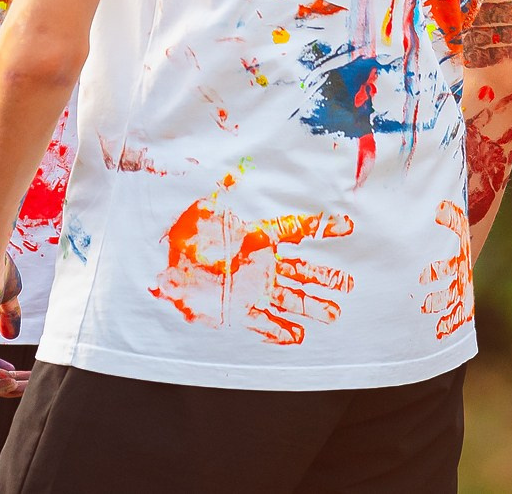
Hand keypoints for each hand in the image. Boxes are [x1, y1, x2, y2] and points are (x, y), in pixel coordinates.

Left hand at [151, 175, 354, 346]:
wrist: (162, 266)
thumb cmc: (182, 235)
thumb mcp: (202, 210)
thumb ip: (220, 195)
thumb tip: (231, 173)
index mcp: (255, 238)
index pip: (294, 230)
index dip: (321, 228)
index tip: (347, 226)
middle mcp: (259, 265)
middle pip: (300, 271)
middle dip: (325, 277)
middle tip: (349, 284)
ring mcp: (252, 289)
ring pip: (290, 299)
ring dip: (312, 306)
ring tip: (334, 313)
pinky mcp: (240, 311)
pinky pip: (266, 323)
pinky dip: (281, 331)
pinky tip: (298, 337)